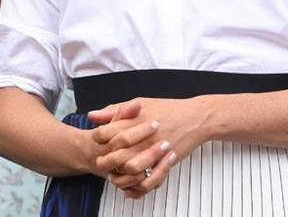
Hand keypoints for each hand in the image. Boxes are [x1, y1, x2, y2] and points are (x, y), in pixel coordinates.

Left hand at [90, 97, 207, 197]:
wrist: (195, 118)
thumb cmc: (168, 109)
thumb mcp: (139, 103)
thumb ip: (114, 110)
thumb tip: (92, 115)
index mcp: (134, 121)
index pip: (106, 133)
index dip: (97, 139)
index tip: (96, 141)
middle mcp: (142, 137)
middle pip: (115, 154)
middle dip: (104, 161)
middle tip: (100, 162)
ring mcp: (154, 151)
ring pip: (130, 169)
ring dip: (118, 175)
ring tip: (113, 175)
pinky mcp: (164, 162)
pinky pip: (148, 180)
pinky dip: (137, 186)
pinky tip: (131, 184)